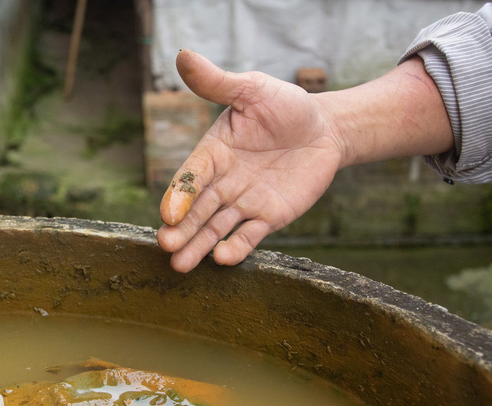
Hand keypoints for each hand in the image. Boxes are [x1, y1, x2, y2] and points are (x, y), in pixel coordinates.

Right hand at [157, 50, 343, 271]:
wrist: (324, 129)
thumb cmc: (284, 106)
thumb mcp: (251, 89)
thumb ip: (218, 82)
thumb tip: (182, 55)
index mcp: (213, 153)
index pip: (192, 176)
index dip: (180, 195)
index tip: (168, 214)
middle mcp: (223, 182)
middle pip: (198, 209)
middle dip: (182, 229)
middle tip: (167, 247)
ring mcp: (245, 202)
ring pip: (217, 227)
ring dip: (199, 245)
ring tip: (182, 265)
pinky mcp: (269, 217)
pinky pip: (250, 235)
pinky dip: (236, 248)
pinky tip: (224, 258)